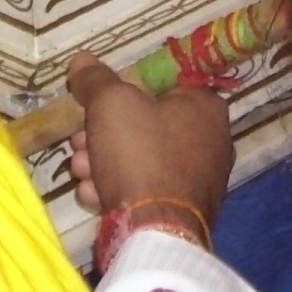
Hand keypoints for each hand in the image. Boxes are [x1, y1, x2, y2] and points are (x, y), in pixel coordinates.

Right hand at [67, 52, 231, 219]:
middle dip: (102, 135)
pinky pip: (147, 190)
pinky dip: (119, 191)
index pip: (160, 84)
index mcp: (205, 106)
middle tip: (80, 145)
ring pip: (141, 160)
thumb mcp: (110, 104)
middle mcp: (211, 140)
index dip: (121, 92)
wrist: (155, 232)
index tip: (92, 106)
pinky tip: (95, 199)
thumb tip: (82, 60)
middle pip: (145, 125)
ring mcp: (201, 179)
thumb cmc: (140, 154)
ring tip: (82, 174)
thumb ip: (95, 79)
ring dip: (103, 164)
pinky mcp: (186, 211)